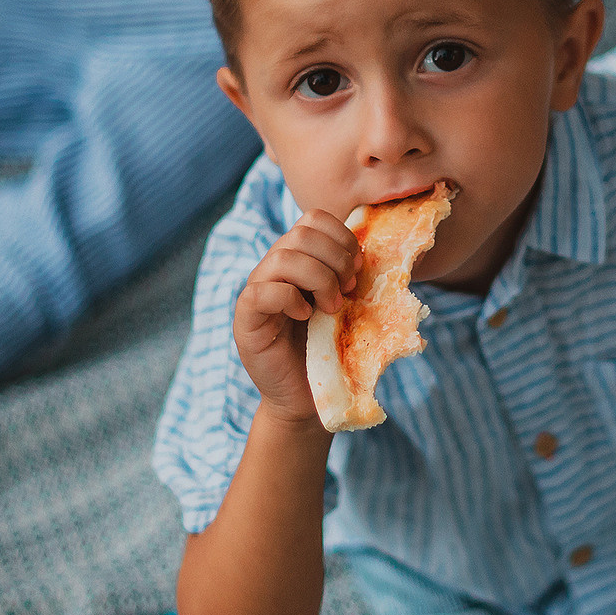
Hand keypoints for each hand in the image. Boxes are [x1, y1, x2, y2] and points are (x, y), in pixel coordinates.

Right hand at [231, 211, 359, 426]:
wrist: (308, 395)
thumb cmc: (329, 349)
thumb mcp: (347, 304)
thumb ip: (351, 275)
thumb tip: (370, 252)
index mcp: (298, 258)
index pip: (314, 219)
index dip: (342, 238)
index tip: (358, 271)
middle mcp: (273, 268)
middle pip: (302, 232)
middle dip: (335, 260)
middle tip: (348, 292)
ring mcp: (256, 291)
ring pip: (284, 256)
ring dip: (318, 279)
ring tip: (331, 308)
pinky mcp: (245, 319)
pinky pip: (262, 291)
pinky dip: (290, 300)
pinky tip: (305, 317)